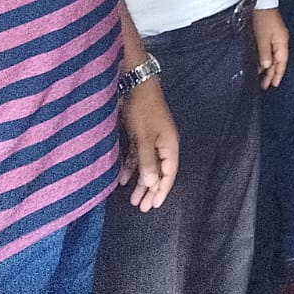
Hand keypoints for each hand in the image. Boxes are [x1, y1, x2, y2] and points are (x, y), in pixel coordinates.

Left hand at [118, 80, 178, 210]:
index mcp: (169, 145)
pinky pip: (138, 157)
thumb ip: (147, 161)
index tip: (155, 205)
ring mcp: (152, 140)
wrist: (136, 86)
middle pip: (159, 172)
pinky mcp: (141, 136)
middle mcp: (163, 144)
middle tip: (143, 208)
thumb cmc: (143, 111)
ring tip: (133, 200)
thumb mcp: (144, 138)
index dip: (163, 190)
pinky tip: (124, 179)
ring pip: (148, 166)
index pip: (169, 173)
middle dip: (151, 190)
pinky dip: (132, 168)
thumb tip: (153, 182)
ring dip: (141, 182)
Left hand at [252, 7, 288, 88]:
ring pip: (274, 56)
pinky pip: (271, 51)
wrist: (261, 3)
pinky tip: (261, 63)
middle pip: (279, 61)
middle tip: (265, 85)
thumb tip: (267, 66)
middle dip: (272, 73)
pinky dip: (266, 59)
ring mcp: (277, 37)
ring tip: (261, 78)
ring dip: (269, 67)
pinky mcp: (271, 34)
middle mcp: (281, 40)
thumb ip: (264, 53)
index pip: (282, 62)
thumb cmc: (263, 18)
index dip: (277, 74)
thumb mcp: (262, 38)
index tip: (273, 85)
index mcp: (282, 42)